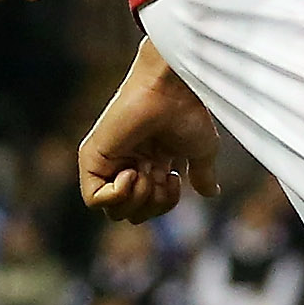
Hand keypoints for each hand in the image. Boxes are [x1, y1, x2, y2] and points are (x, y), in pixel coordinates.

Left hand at [79, 49, 219, 222]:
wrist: (171, 90)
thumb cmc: (188, 112)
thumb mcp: (202, 151)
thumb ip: (203, 175)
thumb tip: (210, 193)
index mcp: (151, 165)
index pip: (150, 207)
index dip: (165, 203)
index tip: (174, 176)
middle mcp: (129, 164)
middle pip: (132, 215)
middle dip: (152, 206)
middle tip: (161, 177)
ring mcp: (110, 162)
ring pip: (114, 211)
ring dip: (137, 200)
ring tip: (145, 172)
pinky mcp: (92, 158)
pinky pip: (93, 200)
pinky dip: (116, 196)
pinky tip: (130, 172)